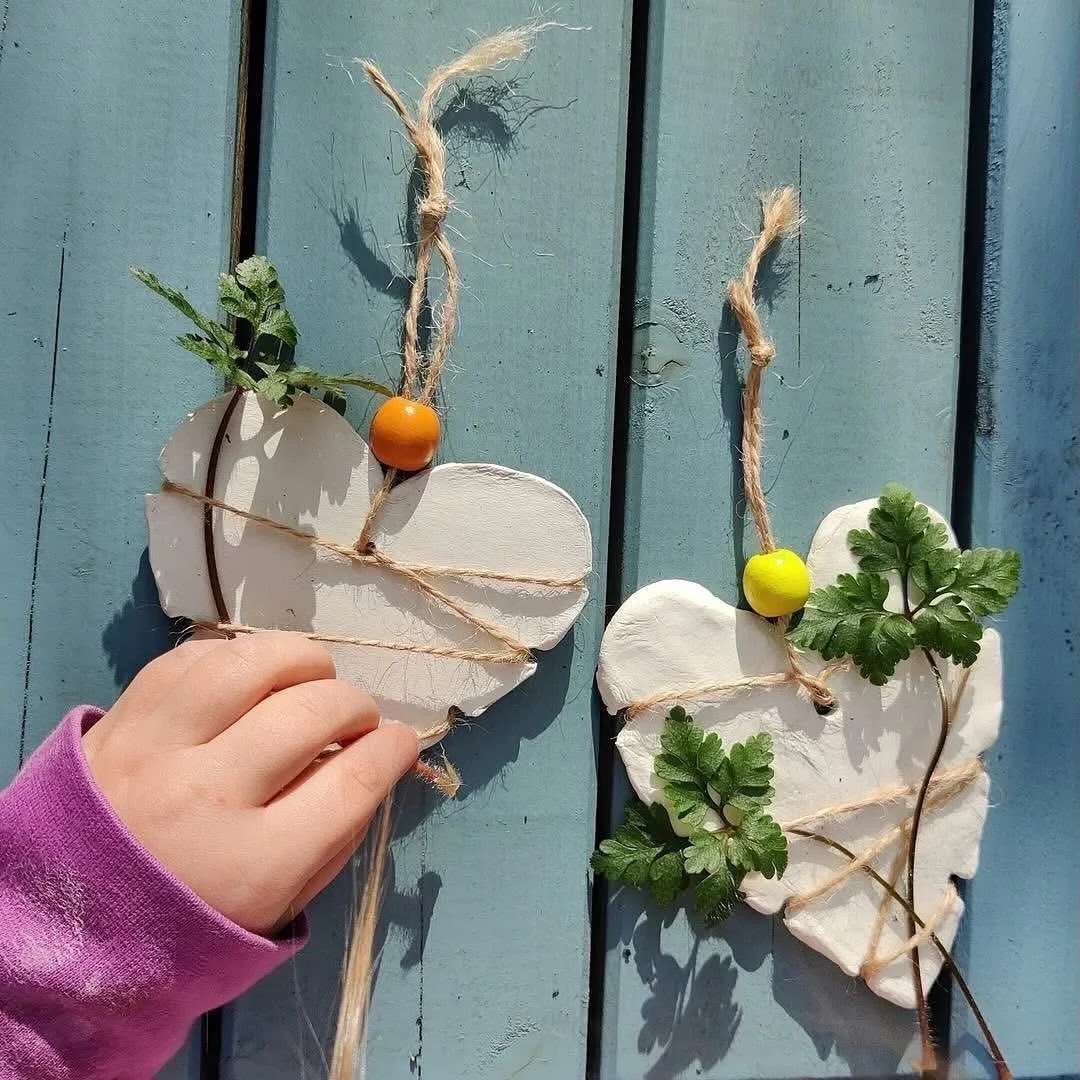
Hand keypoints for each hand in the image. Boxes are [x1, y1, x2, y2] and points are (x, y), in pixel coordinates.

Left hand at [82, 632, 418, 934]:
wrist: (68, 921)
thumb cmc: (192, 918)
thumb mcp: (280, 906)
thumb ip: (337, 837)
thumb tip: (378, 761)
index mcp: (252, 864)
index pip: (352, 780)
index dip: (393, 749)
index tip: (400, 741)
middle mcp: (205, 795)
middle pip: (312, 713)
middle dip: (358, 707)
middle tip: (357, 721)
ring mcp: (156, 746)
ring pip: (252, 663)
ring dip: (304, 660)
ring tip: (313, 680)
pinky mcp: (122, 714)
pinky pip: (197, 656)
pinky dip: (241, 656)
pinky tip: (254, 679)